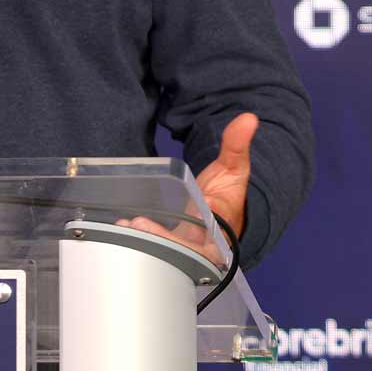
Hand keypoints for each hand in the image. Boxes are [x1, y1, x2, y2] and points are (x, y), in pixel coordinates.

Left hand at [119, 112, 258, 268]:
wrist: (218, 212)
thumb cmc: (227, 192)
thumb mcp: (233, 167)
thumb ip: (237, 145)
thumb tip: (248, 119)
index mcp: (225, 225)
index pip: (218, 229)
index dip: (210, 222)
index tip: (205, 205)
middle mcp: (206, 242)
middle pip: (190, 249)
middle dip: (167, 240)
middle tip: (142, 224)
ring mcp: (187, 247)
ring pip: (170, 251)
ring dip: (149, 240)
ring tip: (129, 224)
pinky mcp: (170, 246)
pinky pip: (156, 246)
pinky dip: (141, 238)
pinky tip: (123, 226)